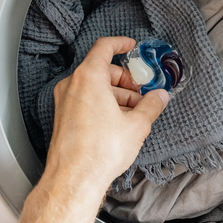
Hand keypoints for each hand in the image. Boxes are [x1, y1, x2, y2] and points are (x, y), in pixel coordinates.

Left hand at [43, 36, 169, 186]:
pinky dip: (103, 103)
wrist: (74, 178)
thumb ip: (151, 105)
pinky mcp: (63, 117)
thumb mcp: (136, 125)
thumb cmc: (99, 151)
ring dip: (116, 94)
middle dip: (125, 80)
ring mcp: (65, 101)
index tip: (132, 47)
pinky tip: (119, 121)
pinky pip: (86, 100)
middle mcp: (72, 85)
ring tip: (135, 112)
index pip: (104, 47)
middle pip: (102, 69)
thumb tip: (160, 97)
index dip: (121, 44)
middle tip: (142, 92)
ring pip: (94, 87)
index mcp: (88, 77)